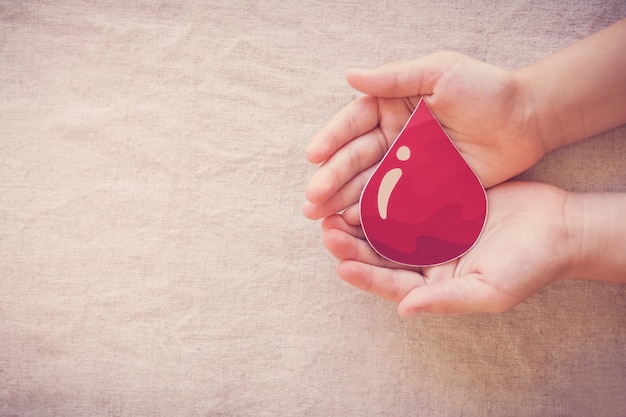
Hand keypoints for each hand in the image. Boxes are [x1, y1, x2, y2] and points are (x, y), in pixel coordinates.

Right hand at [304, 51, 544, 219]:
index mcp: (391, 105)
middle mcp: (393, 136)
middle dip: (331, 179)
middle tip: (312, 199)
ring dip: (343, 201)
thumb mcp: (439, 73)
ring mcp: (406, 165)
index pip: (353, 123)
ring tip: (322, 217)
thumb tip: (349, 75)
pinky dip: (373, 214)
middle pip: (354, 159)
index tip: (313, 156)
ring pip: (368, 184)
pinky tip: (355, 225)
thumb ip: (394, 78)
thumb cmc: (484, 89)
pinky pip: (393, 203)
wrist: (527, 119)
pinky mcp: (423, 189)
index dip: (332, 139)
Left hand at [320, 181, 572, 314]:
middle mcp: (427, 258)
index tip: (340, 266)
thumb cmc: (529, 265)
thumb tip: (403, 310)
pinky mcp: (439, 202)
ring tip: (335, 209)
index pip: (391, 284)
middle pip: (381, 255)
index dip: (366, 276)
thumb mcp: (490, 290)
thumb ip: (446, 300)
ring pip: (387, 226)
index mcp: (434, 284)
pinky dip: (386, 193)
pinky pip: (406, 199)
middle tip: (327, 232)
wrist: (559, 226)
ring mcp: (431, 230)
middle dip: (353, 246)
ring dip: (361, 219)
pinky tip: (367, 182)